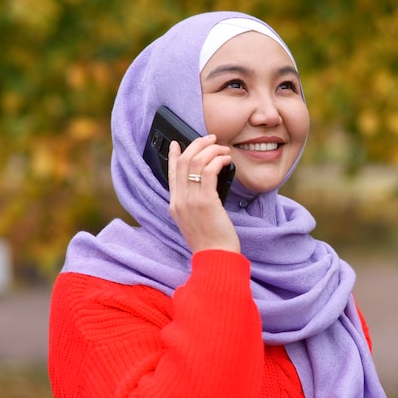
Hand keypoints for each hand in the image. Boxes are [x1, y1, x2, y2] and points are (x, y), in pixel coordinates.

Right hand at [168, 135, 239, 253]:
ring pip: (195, 161)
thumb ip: (195, 202)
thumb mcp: (196, 220)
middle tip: (212, 139)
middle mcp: (179, 201)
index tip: (177, 143)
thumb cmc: (212, 242)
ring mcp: (190, 200)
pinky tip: (226, 160)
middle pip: (182, 161)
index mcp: (174, 205)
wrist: (216, 258)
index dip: (173, 155)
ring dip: (212, 150)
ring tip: (224, 150)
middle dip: (198, 144)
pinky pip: (208, 170)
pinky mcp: (205, 201)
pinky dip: (218, 160)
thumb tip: (207, 183)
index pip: (170, 173)